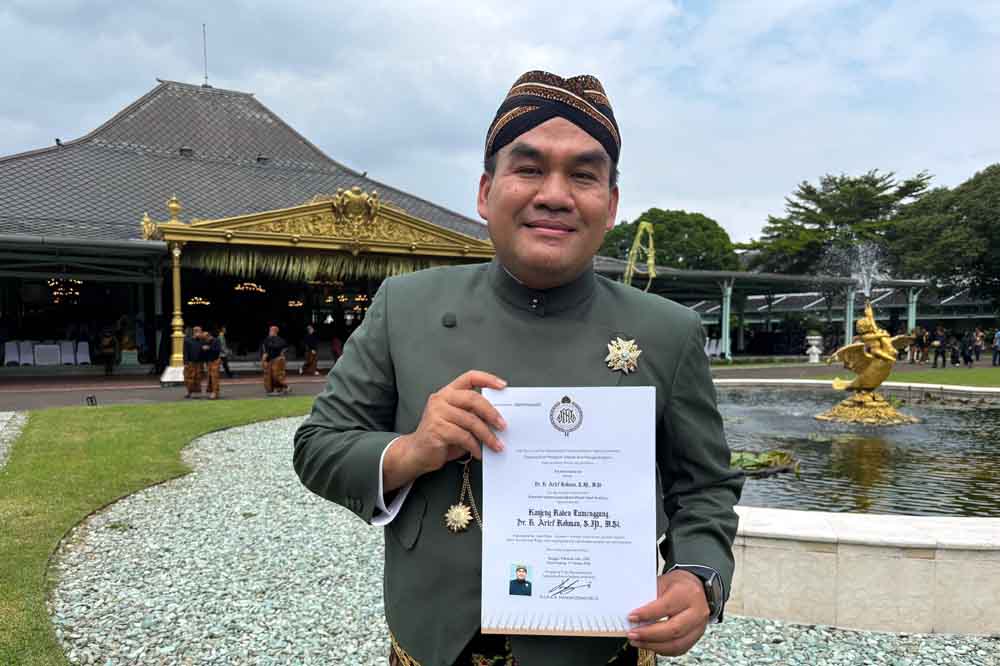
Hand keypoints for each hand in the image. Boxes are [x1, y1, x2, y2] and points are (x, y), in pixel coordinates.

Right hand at [383, 370, 506, 490]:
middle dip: (492, 413)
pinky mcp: (436, 429)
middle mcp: (441, 399)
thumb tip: (498, 418)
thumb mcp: (458, 421)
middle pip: (473, 399)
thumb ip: (473, 414)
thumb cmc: (441, 436)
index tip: (503, 386)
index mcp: (448, 392)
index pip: (469, 377)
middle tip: (503, 425)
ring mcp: (436, 413)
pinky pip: (463, 437)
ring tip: (496, 445)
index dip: (487, 379)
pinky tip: (479, 453)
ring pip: (471, 421)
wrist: (417, 453)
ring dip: (487, 436)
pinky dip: (475, 446)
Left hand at [626, 569, 709, 655]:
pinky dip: (661, 649)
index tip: (631, 617)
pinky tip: (649, 644)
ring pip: (676, 644)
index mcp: (688, 593)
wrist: (695, 589)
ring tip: (637, 641)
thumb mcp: (663, 582)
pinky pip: (678, 649)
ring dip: (653, 645)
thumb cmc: (678, 585)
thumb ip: (649, 596)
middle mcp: (697, 611)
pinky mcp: (695, 637)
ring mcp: (698, 627)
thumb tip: (632, 611)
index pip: (666, 607)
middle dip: (649, 634)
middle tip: (632, 634)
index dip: (647, 614)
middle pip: (673, 629)